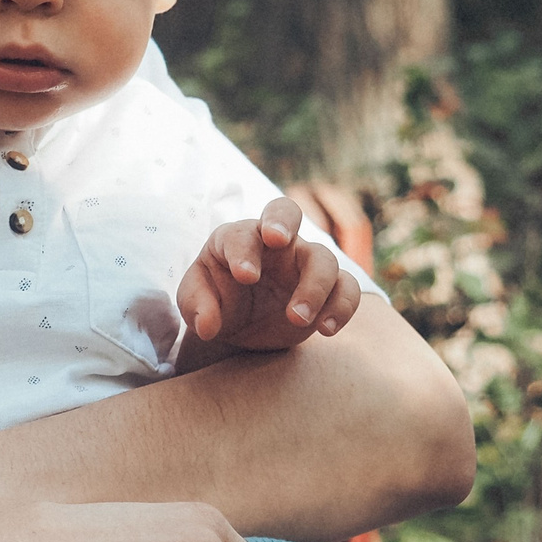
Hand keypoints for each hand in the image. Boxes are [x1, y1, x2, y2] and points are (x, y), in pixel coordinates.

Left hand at [175, 195, 361, 363]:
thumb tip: (208, 326)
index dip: (244, 251)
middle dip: (283, 221)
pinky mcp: (327, 289)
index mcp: (238, 238)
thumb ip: (197, 308)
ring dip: (314, 287)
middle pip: (287, 212)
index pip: (241, 234)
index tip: (245, 276)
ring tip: (296, 319)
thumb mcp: (195, 304)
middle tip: (278, 239)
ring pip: (323, 258)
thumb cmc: (215, 301)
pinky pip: (346, 287)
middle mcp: (274, 243)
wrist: (240, 324)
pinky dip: (343, 305)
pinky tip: (326, 329)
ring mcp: (303, 263)